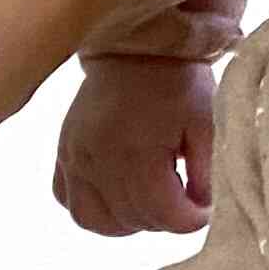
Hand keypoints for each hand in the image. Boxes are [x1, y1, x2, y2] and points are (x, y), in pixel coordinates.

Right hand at [53, 48, 222, 238]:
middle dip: (165, 219)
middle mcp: (96, 160)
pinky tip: (120, 194)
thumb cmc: (178, 84)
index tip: (204, 208)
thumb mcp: (206, 123)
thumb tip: (202, 208)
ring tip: (154, 201)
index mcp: (136, 152)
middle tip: (185, 200)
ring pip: (95, 220)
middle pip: (132, 220)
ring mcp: (73, 158)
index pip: (162, 214)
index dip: (190, 220)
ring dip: (129, 221)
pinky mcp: (62, 154)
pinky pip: (68, 201)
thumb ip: (206, 170)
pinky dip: (95, 208)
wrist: (137, 48)